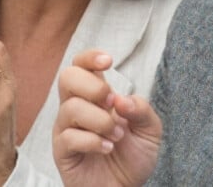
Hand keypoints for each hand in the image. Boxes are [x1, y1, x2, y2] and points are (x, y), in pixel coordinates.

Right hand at [53, 50, 161, 186]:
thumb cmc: (133, 156)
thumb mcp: (150, 129)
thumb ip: (141, 109)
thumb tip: (122, 99)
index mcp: (96, 95)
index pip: (81, 64)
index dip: (90, 57)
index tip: (109, 62)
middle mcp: (77, 106)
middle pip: (67, 76)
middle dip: (93, 86)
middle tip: (111, 102)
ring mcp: (66, 128)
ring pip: (70, 108)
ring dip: (100, 120)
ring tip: (116, 136)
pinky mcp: (62, 151)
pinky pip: (68, 137)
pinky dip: (93, 141)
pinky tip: (107, 148)